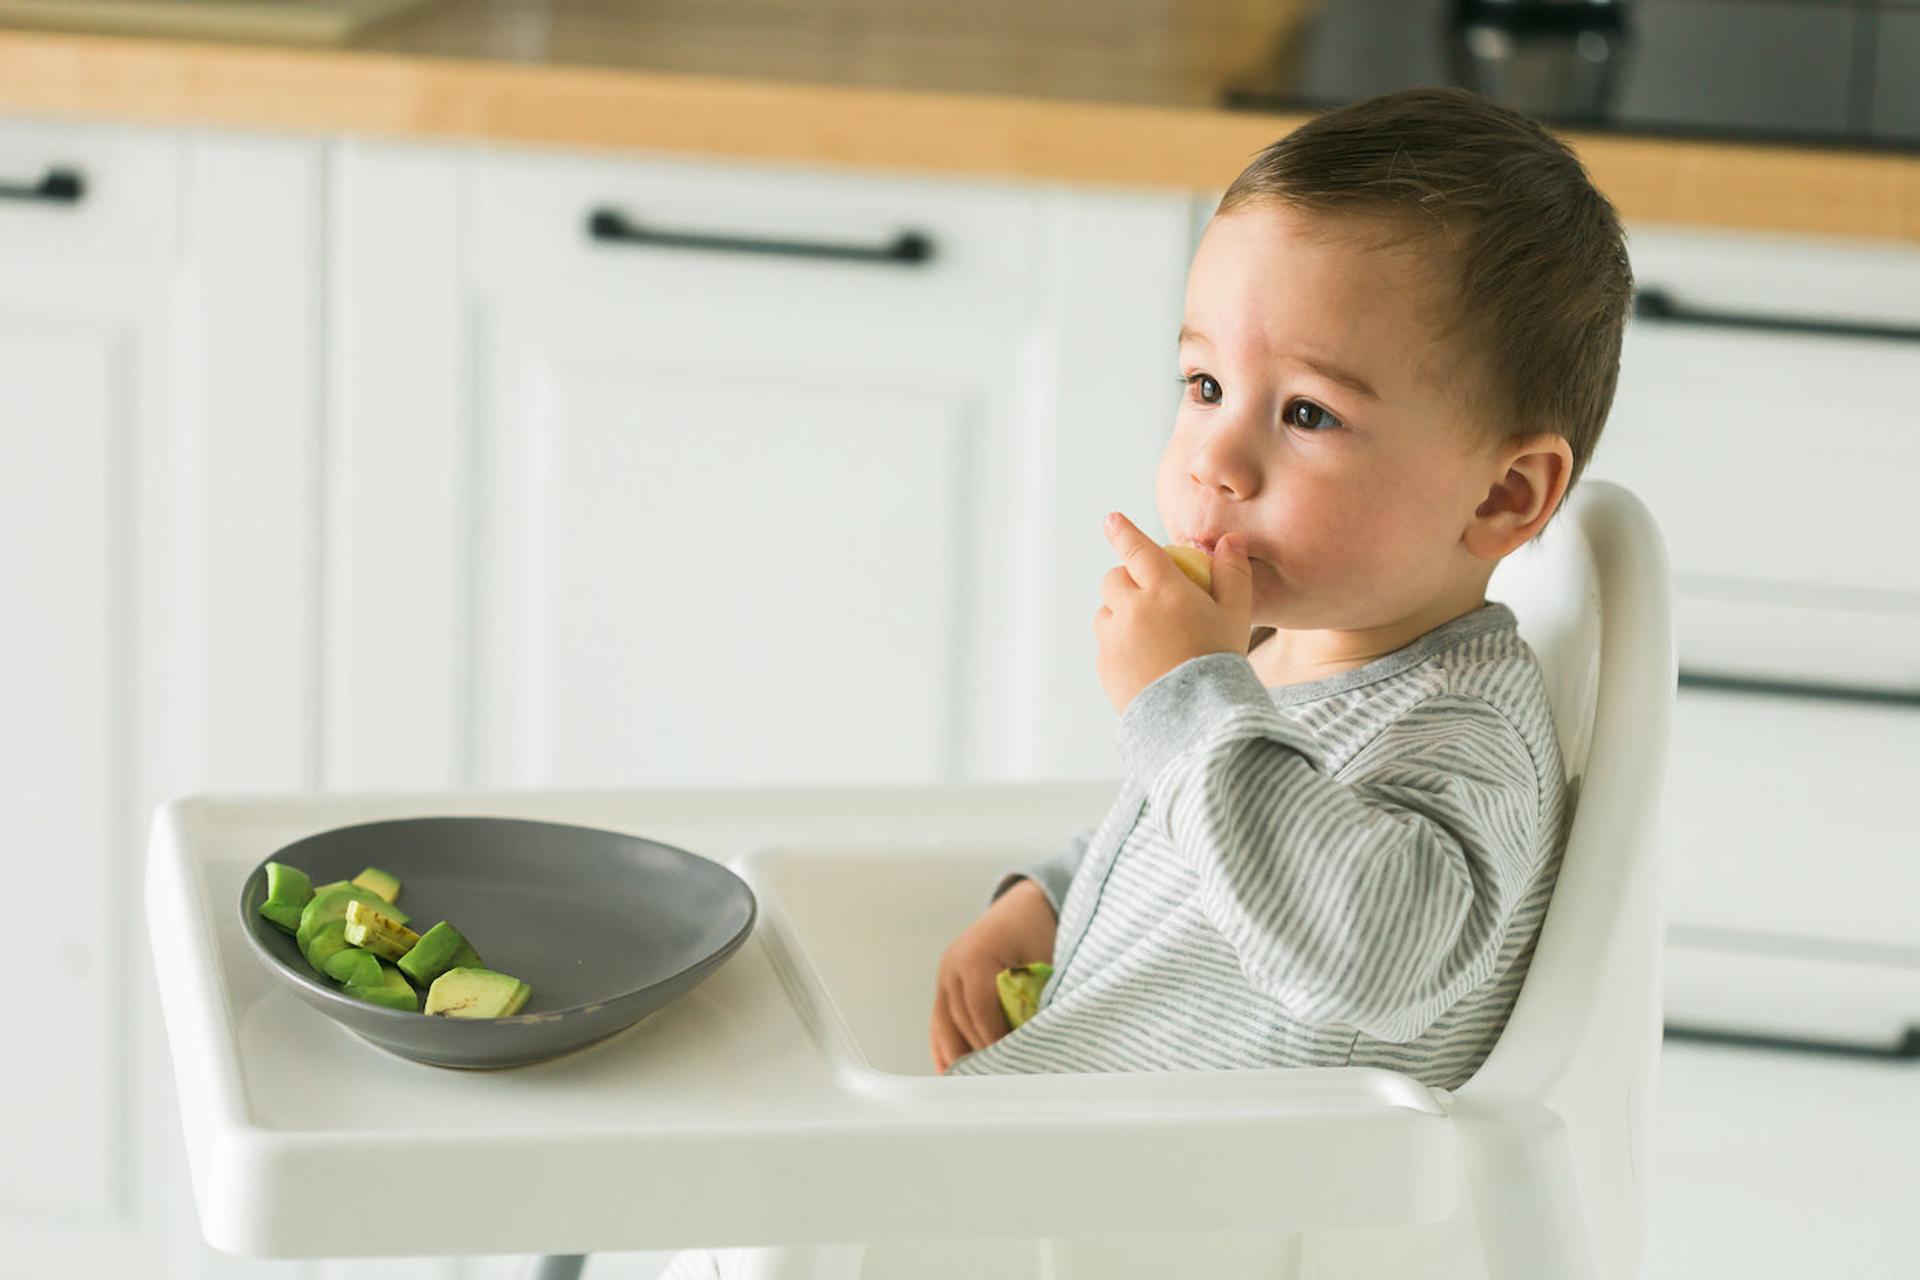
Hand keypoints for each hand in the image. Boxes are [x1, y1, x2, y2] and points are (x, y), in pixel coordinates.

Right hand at [930, 877, 1058, 1073]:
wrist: (1025, 909)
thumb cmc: (1040, 932)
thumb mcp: (1045, 960)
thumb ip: (1038, 997)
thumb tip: (1039, 1041)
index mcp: (975, 954)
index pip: (980, 1007)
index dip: (995, 1038)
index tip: (1013, 1062)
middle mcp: (951, 967)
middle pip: (959, 1022)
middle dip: (980, 1054)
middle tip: (1002, 1083)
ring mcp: (944, 979)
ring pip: (944, 1028)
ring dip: (961, 1058)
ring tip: (979, 1088)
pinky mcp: (944, 990)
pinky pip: (939, 1026)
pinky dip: (946, 1051)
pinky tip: (954, 1077)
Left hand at [1093, 511, 1252, 714]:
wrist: (1197, 717)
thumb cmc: (1221, 660)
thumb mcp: (1236, 614)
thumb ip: (1232, 573)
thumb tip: (1229, 540)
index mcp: (1163, 590)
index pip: (1137, 549)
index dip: (1123, 532)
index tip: (1111, 520)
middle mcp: (1131, 610)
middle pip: (1114, 580)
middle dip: (1129, 581)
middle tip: (1153, 597)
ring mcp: (1113, 640)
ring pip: (1106, 613)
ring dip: (1121, 614)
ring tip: (1152, 634)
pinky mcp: (1105, 667)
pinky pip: (1106, 645)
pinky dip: (1120, 646)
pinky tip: (1148, 662)